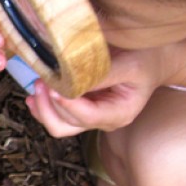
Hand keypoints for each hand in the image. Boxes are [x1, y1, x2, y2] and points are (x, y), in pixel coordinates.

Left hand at [24, 49, 160, 136]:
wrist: (152, 61)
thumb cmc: (144, 60)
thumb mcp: (130, 63)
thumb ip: (104, 73)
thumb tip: (73, 77)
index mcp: (119, 113)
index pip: (87, 116)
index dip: (67, 104)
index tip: (54, 87)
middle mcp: (104, 121)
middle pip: (67, 125)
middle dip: (49, 106)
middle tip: (41, 80)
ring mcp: (91, 118)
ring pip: (59, 125)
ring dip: (43, 108)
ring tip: (38, 84)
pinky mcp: (82, 110)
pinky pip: (57, 117)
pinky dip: (43, 107)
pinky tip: (34, 95)